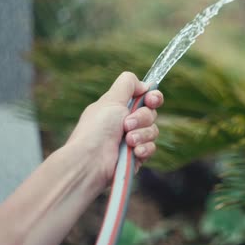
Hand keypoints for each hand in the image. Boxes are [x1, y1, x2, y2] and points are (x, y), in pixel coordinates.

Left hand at [66, 72, 163, 188]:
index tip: (151, 100)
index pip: (145, 98)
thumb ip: (127, 84)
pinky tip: (134, 152)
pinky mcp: (137, 156)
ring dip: (142, 134)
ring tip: (128, 140)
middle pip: (151, 113)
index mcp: (119, 108)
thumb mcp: (110, 99)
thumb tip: (144, 84)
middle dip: (142, 118)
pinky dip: (144, 148)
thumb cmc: (96, 129)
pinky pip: (152, 148)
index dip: (153, 97)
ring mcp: (133, 140)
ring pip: (153, 130)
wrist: (91, 161)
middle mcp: (126, 122)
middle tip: (126, 124)